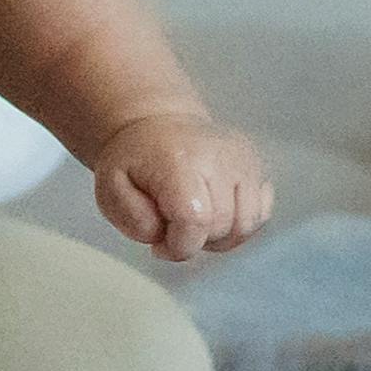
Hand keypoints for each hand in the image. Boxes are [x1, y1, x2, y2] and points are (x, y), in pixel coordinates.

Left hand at [93, 110, 273, 262]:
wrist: (157, 124)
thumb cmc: (135, 161)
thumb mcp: (110, 188)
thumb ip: (131, 217)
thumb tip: (161, 235)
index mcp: (179, 161)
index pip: (195, 221)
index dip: (179, 246)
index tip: (160, 244)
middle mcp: (220, 156)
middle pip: (221, 227)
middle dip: (195, 241)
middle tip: (173, 228)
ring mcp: (244, 160)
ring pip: (246, 225)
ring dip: (220, 237)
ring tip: (195, 223)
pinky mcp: (257, 166)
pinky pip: (260, 214)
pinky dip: (239, 225)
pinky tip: (215, 214)